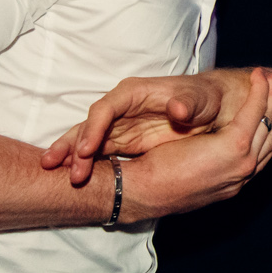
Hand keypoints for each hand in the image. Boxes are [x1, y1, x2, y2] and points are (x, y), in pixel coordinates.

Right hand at [42, 67, 254, 185]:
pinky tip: (74, 179)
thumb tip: (178, 109)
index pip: (106, 109)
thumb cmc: (205, 98)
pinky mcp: (122, 141)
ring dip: (72, 157)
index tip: (86, 149)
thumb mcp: (199, 100)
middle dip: (72, 145)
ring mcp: (119, 125)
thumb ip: (186, 104)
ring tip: (57, 174)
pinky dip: (84, 164)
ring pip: (88, 140)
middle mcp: (121, 108)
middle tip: (57, 167)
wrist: (214, 107)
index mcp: (134, 93)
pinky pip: (97, 152)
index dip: (94, 128)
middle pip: (89, 125)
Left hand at [120, 70, 271, 220]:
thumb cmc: (156, 182)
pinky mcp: (234, 145)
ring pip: (266, 123)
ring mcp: (243, 160)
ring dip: (271, 98)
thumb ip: (204, 165)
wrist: (144, 189)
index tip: (271, 112)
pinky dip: (258, 93)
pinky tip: (259, 78)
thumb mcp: (187, 175)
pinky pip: (253, 113)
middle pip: (270, 137)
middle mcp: (244, 173)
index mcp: (233, 181)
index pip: (260, 153)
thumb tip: (201, 154)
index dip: (266, 131)